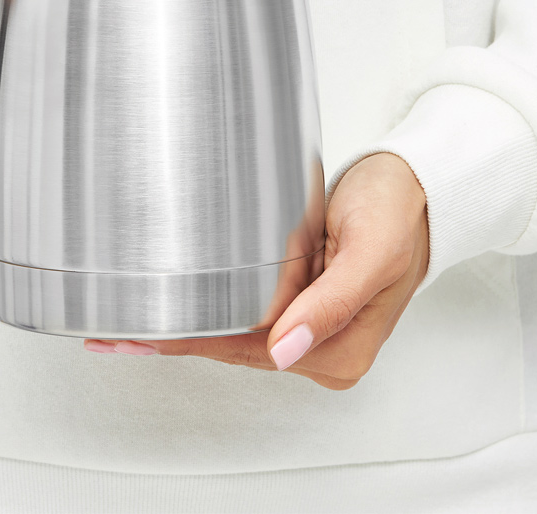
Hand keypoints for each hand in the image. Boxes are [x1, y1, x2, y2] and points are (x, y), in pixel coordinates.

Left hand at [85, 153, 428, 389]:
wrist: (417, 185)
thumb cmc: (399, 211)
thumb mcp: (369, 251)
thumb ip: (330, 303)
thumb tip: (285, 349)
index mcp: (340, 350)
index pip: (250, 351)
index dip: (194, 342)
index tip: (146, 334)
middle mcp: (322, 348)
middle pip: (235, 348)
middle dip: (180, 338)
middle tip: (118, 327)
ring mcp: (310, 327)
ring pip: (236, 333)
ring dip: (189, 325)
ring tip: (134, 319)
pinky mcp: (301, 301)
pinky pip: (247, 312)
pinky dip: (210, 308)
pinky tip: (178, 303)